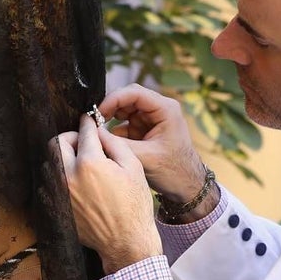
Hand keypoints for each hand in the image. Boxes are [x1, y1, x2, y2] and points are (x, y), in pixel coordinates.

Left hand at [58, 112, 162, 273]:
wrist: (126, 241)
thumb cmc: (134, 205)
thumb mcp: (133, 167)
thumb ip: (114, 143)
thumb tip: (98, 131)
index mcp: (90, 163)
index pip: (83, 132)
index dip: (88, 122)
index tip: (89, 120)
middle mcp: (68, 176)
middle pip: (57, 143)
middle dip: (70, 137)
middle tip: (83, 142)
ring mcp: (59, 193)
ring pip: (50, 162)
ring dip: (63, 157)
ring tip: (81, 163)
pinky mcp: (56, 206)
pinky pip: (49, 183)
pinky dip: (60, 177)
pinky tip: (76, 182)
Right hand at [98, 84, 206, 202]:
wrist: (186, 186)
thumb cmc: (174, 171)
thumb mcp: (144, 157)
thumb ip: (119, 144)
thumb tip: (94, 133)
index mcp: (165, 109)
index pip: (134, 93)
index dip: (113, 99)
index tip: (98, 112)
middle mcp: (159, 109)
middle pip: (127, 98)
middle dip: (110, 108)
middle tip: (94, 122)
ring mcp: (151, 118)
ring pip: (124, 110)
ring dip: (111, 119)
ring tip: (100, 133)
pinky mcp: (145, 129)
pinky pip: (125, 123)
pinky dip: (115, 131)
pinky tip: (108, 142)